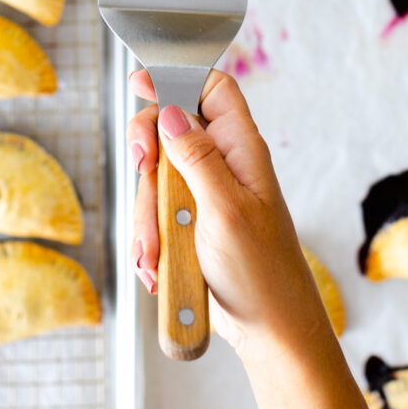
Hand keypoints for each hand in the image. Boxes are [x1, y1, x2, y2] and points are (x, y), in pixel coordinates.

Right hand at [127, 68, 325, 357]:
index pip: (212, 90)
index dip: (178, 78)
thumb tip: (172, 111)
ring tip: (159, 254)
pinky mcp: (186, 225)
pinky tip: (158, 267)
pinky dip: (148, 240)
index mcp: (240, 150)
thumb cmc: (262, 272)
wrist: (267, 331)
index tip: (140, 81)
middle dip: (148, 156)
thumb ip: (196, 159)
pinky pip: (151, 216)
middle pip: (168, 130)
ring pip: (153, 180)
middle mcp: (220, 166)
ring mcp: (201, 196)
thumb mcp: (225, 210)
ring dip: (147, 217)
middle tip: (143, 171)